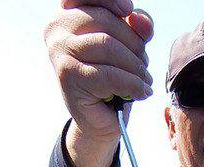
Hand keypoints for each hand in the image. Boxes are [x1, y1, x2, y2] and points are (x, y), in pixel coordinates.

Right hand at [44, 1, 152, 142]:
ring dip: (135, 66)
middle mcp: (58, 30)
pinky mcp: (68, 77)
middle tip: (145, 64)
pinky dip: (132, 84)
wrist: (100, 119)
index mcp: (68, 15)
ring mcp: (60, 52)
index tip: (128, 9)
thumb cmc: (112, 80)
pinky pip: (109, 74)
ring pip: (108, 46)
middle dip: (134, 43)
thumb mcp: (128, 47)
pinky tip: (141, 92)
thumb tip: (137, 16)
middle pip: (105, 21)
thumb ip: (136, 27)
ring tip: (144, 80)